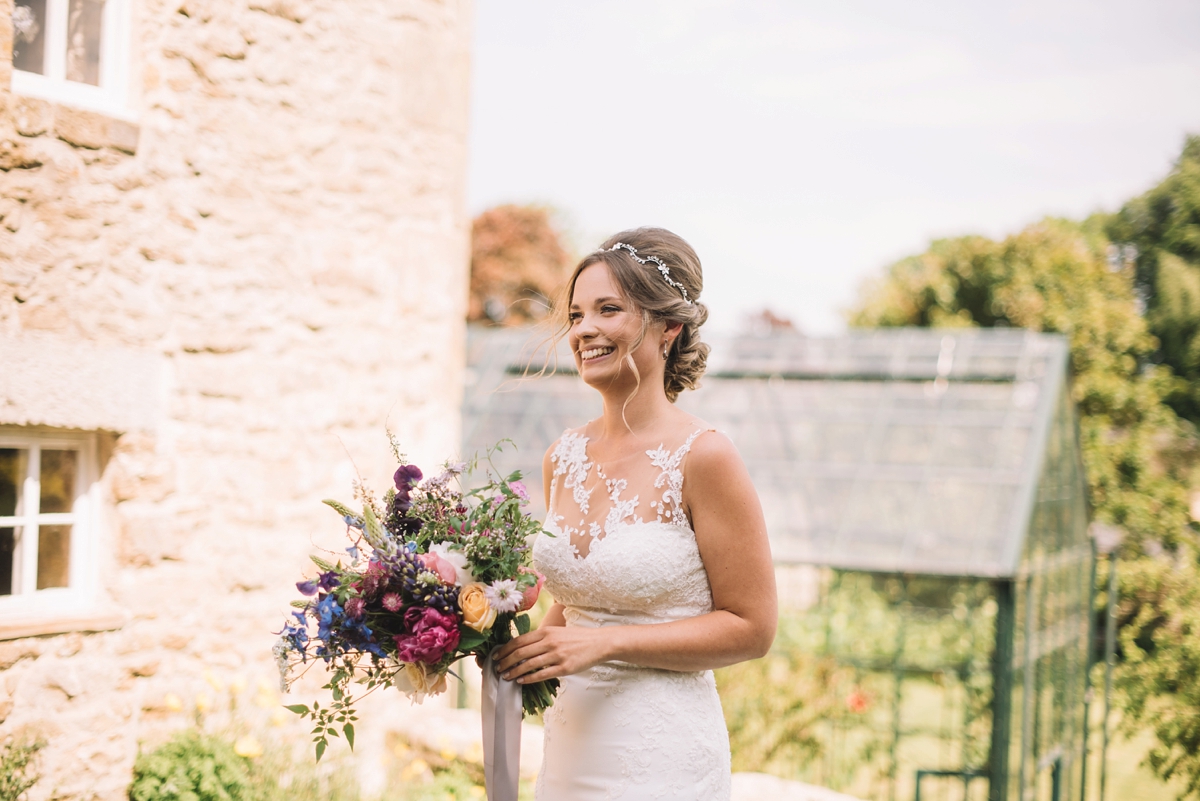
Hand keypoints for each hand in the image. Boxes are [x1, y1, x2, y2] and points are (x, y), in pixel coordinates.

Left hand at [492, 626, 610, 683]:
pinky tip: (521, 681)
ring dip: (514, 672)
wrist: (598, 643)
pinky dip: (529, 679)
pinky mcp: (564, 668)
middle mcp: (550, 642)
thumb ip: (541, 638)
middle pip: (520, 653)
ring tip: (506, 677)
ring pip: (529, 665)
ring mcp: (557, 655)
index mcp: (546, 631)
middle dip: (505, 662)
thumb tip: (521, 647)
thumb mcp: (557, 632)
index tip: (495, 656)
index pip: (519, 641)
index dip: (504, 649)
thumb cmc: (576, 638)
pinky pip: (542, 675)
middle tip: (497, 669)